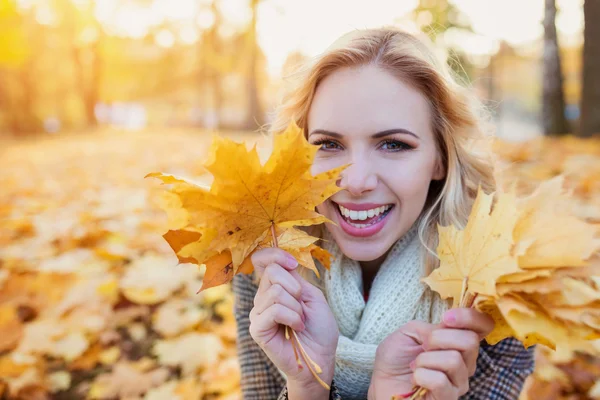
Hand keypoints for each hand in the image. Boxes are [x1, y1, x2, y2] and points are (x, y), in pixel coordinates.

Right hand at [248, 247, 339, 388]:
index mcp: (275, 287)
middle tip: (302, 307)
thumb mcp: (312, 296)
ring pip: (275, 292)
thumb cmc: (319, 329)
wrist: (321, 357)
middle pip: (272, 272)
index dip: (275, 254)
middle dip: (295, 287)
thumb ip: (294, 278)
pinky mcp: (257, 329)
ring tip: (300, 321)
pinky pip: (274, 310)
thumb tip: (279, 263)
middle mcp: (262, 298)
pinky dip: (292, 317)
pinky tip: (296, 328)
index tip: (293, 264)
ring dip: (296, 308)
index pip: (262, 260)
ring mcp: (258, 313)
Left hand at [368, 309, 493, 399]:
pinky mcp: (448, 398)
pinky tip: (416, 380)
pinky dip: (421, 375)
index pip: (483, 326)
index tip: (447, 318)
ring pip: (454, 360)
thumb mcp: (410, 331)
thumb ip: (431, 327)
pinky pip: (441, 381)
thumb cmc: (396, 358)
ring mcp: (458, 382)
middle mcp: (465, 362)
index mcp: (457, 342)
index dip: (471, 317)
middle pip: (470, 341)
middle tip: (423, 347)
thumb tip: (446, 330)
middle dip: (438, 338)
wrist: (381, 382)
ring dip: (425, 359)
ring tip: (415, 365)